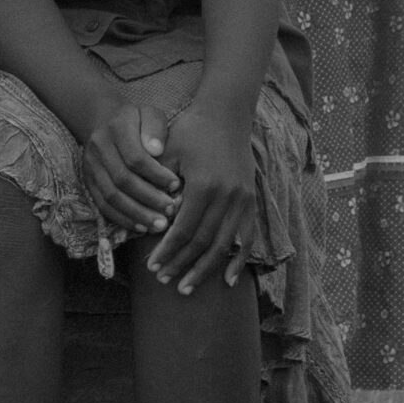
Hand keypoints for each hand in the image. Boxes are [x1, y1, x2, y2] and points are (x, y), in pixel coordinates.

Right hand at [81, 100, 180, 237]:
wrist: (104, 120)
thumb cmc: (137, 121)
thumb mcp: (149, 114)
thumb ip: (155, 128)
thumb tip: (156, 151)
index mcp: (116, 128)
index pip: (135, 157)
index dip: (156, 175)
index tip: (176, 185)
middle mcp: (99, 146)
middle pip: (122, 180)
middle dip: (149, 199)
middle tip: (171, 211)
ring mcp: (90, 165)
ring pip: (111, 196)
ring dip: (136, 214)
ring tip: (159, 225)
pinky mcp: (88, 181)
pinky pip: (103, 205)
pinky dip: (122, 218)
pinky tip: (141, 227)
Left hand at [147, 95, 255, 292]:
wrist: (224, 115)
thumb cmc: (189, 131)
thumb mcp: (168, 154)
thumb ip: (162, 186)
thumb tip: (156, 221)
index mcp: (204, 186)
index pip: (183, 230)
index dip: (167, 251)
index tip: (152, 266)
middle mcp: (227, 197)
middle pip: (203, 242)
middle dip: (182, 264)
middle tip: (164, 281)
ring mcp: (243, 200)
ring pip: (224, 245)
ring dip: (205, 269)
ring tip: (187, 286)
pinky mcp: (251, 200)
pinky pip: (248, 237)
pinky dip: (238, 259)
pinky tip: (227, 279)